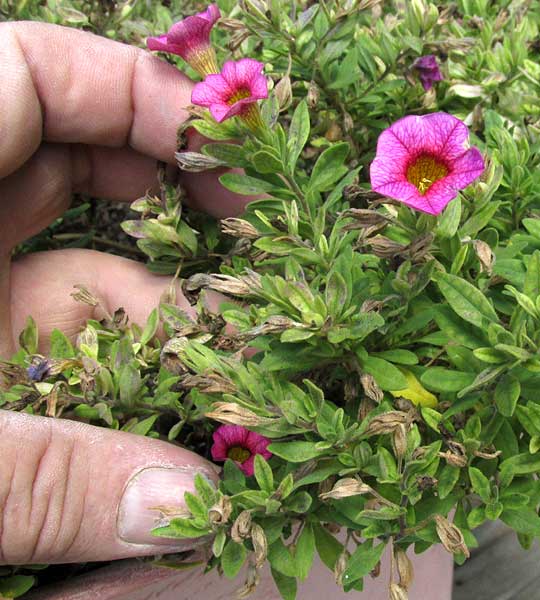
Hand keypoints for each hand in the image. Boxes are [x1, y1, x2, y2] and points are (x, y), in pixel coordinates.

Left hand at [0, 21, 242, 565]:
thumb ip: (42, 479)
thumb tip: (187, 506)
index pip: (43, 75)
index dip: (154, 100)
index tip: (239, 161)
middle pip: (78, 160)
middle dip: (176, 196)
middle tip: (256, 241)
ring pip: (76, 271)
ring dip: (157, 318)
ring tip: (232, 368)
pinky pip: (54, 342)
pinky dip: (113, 371)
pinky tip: (165, 418)